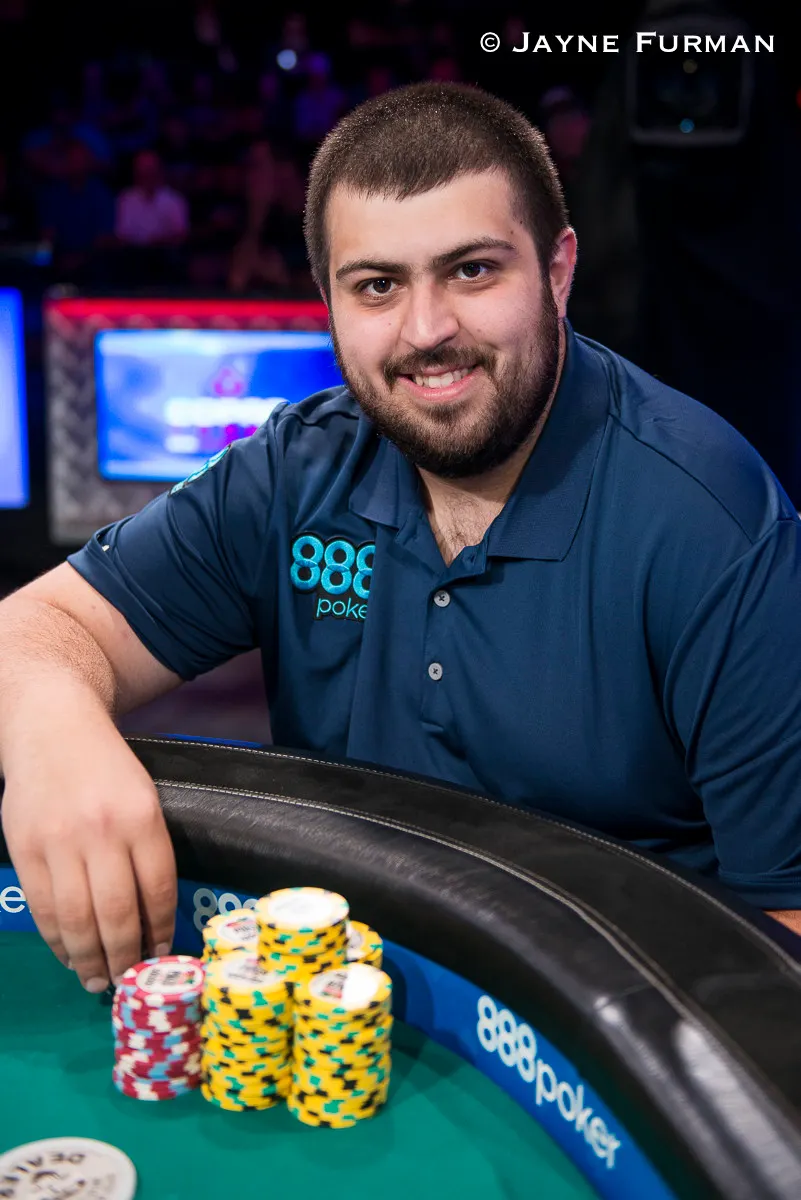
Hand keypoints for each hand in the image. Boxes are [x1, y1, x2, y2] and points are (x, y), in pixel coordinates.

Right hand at [1, 729, 176, 991]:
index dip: (159, 931)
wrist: (53, 727)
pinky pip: (43, 908)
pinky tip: (69, 953)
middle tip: (128, 979)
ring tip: (98, 979)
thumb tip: (152, 917)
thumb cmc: (106, 768)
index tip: (160, 955)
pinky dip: (57, 939)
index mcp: (142, 817)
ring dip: (88, 959)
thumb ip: (147, 849)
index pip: (157, 889)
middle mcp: (101, 831)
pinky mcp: (25, 849)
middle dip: (124, 956)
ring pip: (77, 919)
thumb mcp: (143, 797)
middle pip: (116, 913)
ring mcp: (58, 842)